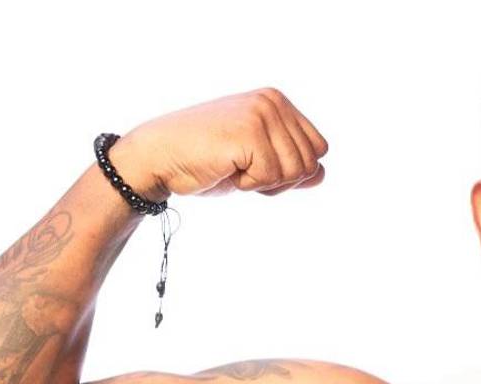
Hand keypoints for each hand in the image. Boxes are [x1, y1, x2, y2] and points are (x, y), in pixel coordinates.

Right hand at [109, 88, 328, 200]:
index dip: (292, 170)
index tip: (258, 165)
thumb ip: (291, 165)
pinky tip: (225, 169)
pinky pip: (271, 177)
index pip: (318, 148)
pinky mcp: (249, 132)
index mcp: (278, 102)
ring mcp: (261, 114)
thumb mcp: (256, 163)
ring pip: (295, 172)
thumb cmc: (205, 161)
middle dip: (280, 180)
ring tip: (234, 167)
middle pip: (311, 163)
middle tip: (243, 169)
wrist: (158, 158)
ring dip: (264, 183)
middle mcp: (273, 102)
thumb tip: (322, 174)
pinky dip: (248, 185)